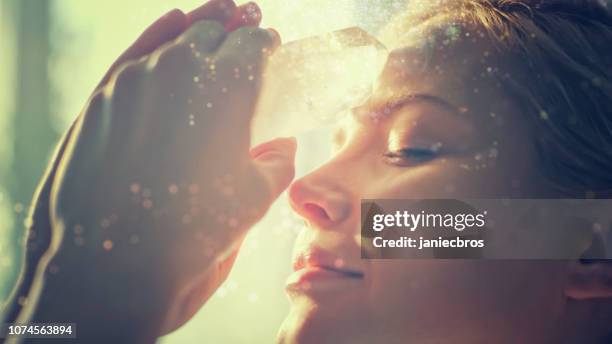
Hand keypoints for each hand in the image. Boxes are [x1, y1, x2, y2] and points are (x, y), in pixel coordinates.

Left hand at [11, 1, 293, 340]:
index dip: (265, 43)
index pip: (252, 45)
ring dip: (200, 30)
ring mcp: (135, 80)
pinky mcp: (102, 97)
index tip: (270, 45)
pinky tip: (172, 28)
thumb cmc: (193, 234)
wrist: (110, 266)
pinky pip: (136, 52)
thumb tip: (280, 145)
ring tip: (215, 21)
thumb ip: (278, 163)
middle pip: (214, 33)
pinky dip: (159, 35)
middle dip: (234, 33)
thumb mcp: (253, 201)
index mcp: (228, 87)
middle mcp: (181, 69)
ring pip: (174, 37)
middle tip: (244, 37)